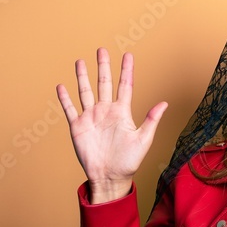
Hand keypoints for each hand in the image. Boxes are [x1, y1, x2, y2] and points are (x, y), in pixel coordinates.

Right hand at [56, 48, 167, 203]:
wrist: (110, 177)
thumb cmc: (129, 161)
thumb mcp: (144, 140)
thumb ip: (151, 120)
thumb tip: (165, 103)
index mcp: (122, 113)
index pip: (125, 86)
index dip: (126, 70)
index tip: (128, 55)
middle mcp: (106, 111)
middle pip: (104, 83)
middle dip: (103, 66)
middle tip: (102, 49)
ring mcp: (91, 118)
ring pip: (85, 92)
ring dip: (82, 77)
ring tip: (80, 61)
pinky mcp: (78, 127)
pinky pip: (70, 109)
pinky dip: (65, 98)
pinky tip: (61, 86)